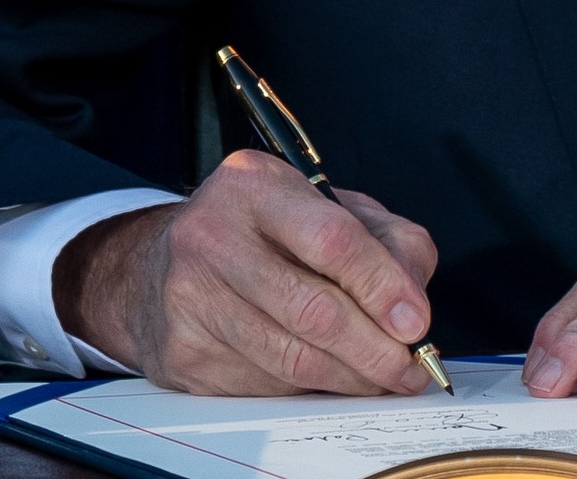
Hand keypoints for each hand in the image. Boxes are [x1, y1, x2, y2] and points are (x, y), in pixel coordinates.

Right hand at [53, 150, 440, 395]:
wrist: (159, 265)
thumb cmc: (261, 235)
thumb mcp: (327, 209)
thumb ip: (386, 242)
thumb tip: (412, 307)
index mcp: (253, 186)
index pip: (332, 239)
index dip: (382, 287)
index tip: (417, 322)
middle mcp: (211, 236)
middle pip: (313, 310)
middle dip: (375, 349)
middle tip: (410, 368)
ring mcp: (190, 298)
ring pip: (292, 360)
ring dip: (351, 379)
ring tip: (381, 378)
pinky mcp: (183, 352)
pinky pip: (266, 387)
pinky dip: (309, 390)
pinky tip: (326, 377)